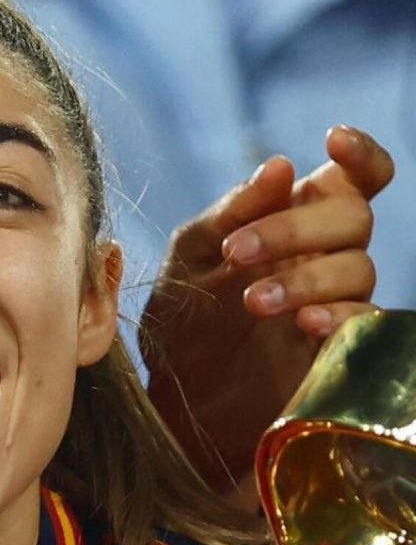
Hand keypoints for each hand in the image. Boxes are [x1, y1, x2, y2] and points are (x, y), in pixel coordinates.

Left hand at [141, 125, 393, 492]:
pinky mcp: (342, 350)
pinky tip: (305, 325)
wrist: (175, 403)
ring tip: (254, 303)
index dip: (360, 155)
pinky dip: (341, 316)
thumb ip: (230, 214)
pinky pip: (369, 322)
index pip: (354, 178)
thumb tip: (279, 166)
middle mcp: (325, 256)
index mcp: (293, 221)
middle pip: (354, 215)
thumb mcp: (189, 261)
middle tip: (238, 255)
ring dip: (307, 277)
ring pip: (361, 266)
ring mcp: (338, 301)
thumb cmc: (182, 325)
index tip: (331, 142)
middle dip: (296, 228)